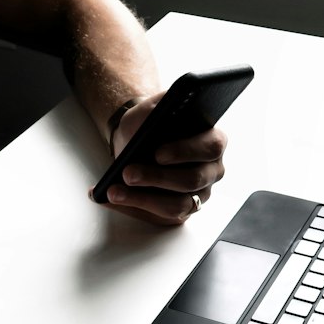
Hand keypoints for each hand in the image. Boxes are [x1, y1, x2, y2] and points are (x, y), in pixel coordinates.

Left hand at [97, 92, 227, 225]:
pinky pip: (159, 216)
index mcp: (213, 141)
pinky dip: (131, 207)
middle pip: (191, 180)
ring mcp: (198, 195)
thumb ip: (158, 107)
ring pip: (176, 205)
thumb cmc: (149, 123)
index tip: (157, 154)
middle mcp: (211, 171)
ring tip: (114, 191)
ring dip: (142, 199)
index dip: (185, 151)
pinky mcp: (181, 212)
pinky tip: (110, 198)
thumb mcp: (151, 107)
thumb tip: (156, 118)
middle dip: (156, 178)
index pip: (210, 148)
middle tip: (128, 173)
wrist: (137, 138)